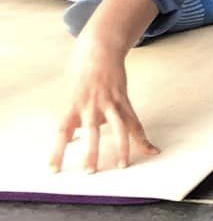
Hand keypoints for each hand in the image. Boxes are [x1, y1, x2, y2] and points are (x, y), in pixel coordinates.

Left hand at [52, 35, 157, 174]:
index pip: (62, 133)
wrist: (99, 48)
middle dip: (91, 153)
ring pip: (118, 128)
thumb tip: (72, 137)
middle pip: (91, 132)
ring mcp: (110, 102)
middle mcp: (91, 105)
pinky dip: (142, 138)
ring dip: (121, 148)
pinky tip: (151, 150)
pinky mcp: (124, 100)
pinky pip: (134, 122)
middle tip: (90, 172)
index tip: (53, 170)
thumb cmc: (80, 70)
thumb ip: (71, 114)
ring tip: (122, 165)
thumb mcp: (69, 92)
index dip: (57, 152)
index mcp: (73, 105)